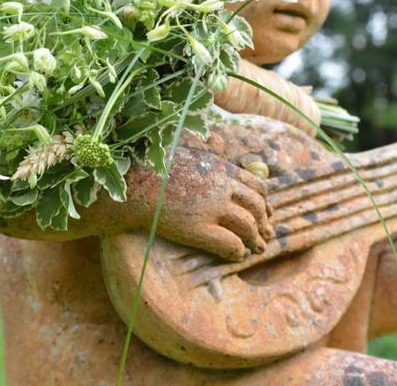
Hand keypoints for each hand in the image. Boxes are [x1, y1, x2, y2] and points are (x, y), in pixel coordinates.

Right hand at [140, 146, 273, 261]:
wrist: (130, 184)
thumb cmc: (153, 165)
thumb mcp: (184, 148)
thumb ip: (206, 147)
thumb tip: (220, 140)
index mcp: (220, 168)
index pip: (256, 185)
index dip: (264, 202)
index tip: (265, 214)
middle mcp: (221, 187)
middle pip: (256, 206)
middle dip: (264, 223)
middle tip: (265, 236)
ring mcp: (210, 208)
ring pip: (247, 226)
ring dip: (254, 240)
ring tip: (254, 249)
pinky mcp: (197, 229)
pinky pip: (229, 243)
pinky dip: (237, 251)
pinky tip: (237, 256)